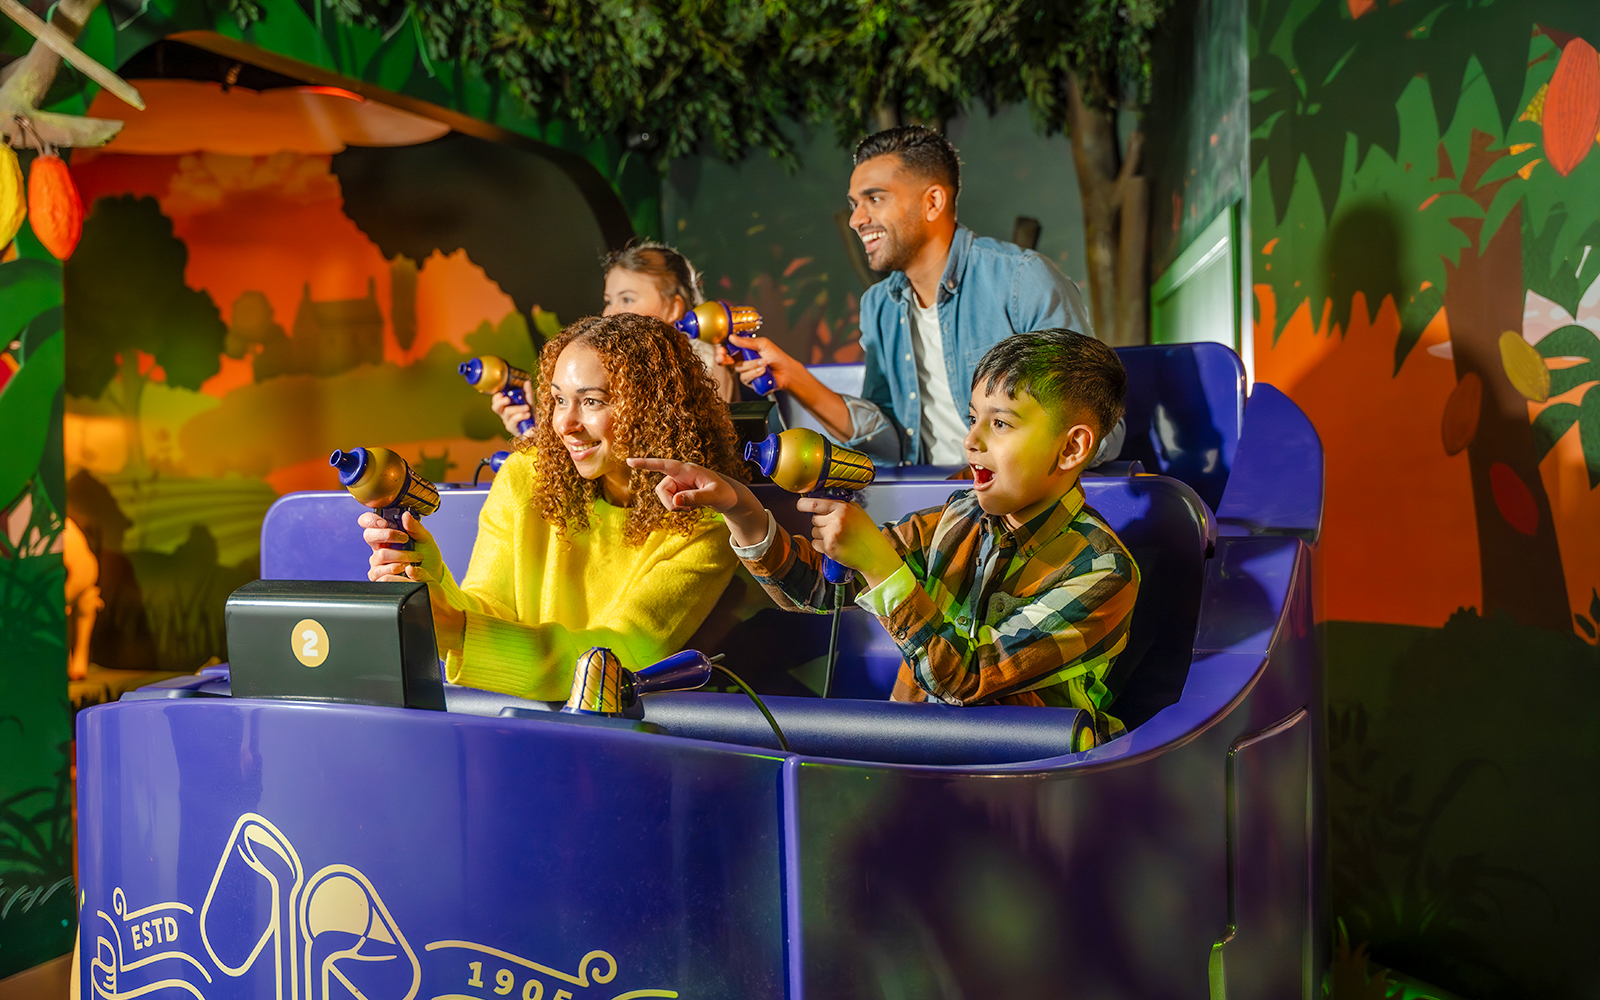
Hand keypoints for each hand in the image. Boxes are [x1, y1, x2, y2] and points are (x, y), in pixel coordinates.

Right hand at [358, 510, 464, 652]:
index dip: (371, 520)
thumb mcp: (425, 540)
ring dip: (400, 556)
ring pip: (379, 556)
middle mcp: (379, 548)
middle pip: (369, 537)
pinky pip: (382, 574)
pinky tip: (407, 572)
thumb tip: (405, 515)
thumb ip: (415, 527)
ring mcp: (377, 564)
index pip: (368, 523)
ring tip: (415, 559)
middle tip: (405, 540)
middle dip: (388, 536)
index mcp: (386, 536)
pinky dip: (398, 572)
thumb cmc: (427, 558)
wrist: (433, 578)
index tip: (385, 523)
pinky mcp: (380, 578)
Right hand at [490, 381, 533, 435]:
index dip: (496, 397)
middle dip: (501, 402)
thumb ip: (528, 393)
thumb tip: (527, 382)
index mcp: (505, 407)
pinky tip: (527, 415)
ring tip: (527, 407)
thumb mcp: (530, 402)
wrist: (536, 427)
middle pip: (496, 408)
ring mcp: (508, 423)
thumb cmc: (529, 414)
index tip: (501, 393)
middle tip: (508, 399)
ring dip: (517, 409)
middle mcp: (504, 415)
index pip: (496, 401)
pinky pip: (514, 422)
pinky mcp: (513, 429)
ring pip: (507, 413)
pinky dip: (520, 417)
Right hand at [626, 457, 740, 512]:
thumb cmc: (725, 493)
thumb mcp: (713, 496)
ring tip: (691, 508)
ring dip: (674, 507)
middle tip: (685, 510)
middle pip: (660, 489)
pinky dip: (677, 508)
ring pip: (663, 497)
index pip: (664, 465)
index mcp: (688, 470)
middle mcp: (680, 474)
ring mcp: (678, 483)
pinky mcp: (678, 491)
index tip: (629, 461)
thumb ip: (695, 498)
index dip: (646, 464)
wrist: (729, 497)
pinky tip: (690, 507)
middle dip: (669, 504)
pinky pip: (668, 501)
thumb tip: (676, 501)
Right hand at [727, 333, 804, 391]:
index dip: (721, 350)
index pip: (728, 350)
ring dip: (751, 365)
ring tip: (764, 362)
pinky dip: (755, 373)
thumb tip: (732, 337)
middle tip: (723, 357)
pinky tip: (763, 370)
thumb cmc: (776, 356)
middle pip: (726, 361)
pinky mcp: (749, 382)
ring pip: (738, 369)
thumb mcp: (762, 344)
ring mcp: (745, 372)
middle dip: (723, 359)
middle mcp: (742, 361)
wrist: (786, 371)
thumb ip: (746, 342)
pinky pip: (745, 378)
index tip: (720, 350)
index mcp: (744, 350)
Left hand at [796, 498, 902, 587]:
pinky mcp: (829, 548)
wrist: (875, 555)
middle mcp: (836, 520)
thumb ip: (841, 505)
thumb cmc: (868, 534)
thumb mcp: (858, 512)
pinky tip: (835, 545)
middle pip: (814, 519)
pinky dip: (821, 546)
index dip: (803, 504)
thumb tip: (822, 502)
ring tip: (837, 538)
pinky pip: (815, 544)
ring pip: (813, 531)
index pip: (815, 504)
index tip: (800, 505)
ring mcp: (831, 535)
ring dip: (821, 535)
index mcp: (843, 508)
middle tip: (834, 528)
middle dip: (820, 523)